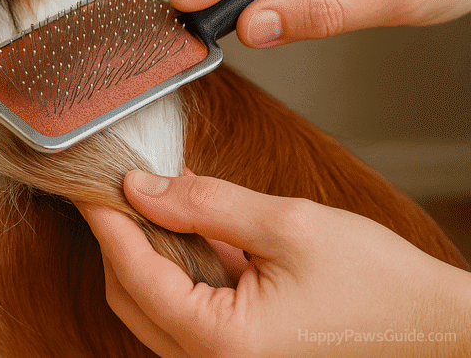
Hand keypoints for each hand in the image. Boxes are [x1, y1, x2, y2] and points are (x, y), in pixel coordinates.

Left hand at [77, 171, 470, 357]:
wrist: (435, 328)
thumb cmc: (378, 284)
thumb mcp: (288, 226)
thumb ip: (206, 204)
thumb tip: (140, 187)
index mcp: (223, 343)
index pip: (133, 274)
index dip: (106, 221)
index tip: (89, 182)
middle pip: (132, 294)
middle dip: (122, 237)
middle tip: (121, 184)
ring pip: (153, 304)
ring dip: (150, 251)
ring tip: (160, 197)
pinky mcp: (235, 357)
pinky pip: (184, 312)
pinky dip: (180, 269)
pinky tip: (192, 226)